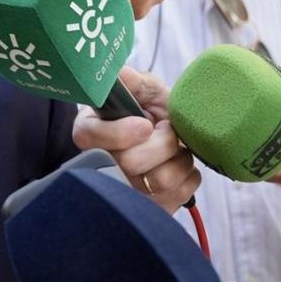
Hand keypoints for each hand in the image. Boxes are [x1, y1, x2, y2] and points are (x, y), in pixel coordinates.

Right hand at [71, 67, 199, 212]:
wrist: (177, 137)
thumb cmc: (154, 111)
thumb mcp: (144, 89)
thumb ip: (133, 81)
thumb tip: (120, 73)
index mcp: (90, 132)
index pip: (91, 138)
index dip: (120, 132)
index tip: (145, 124)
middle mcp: (101, 166)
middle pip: (131, 162)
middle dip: (161, 142)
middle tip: (166, 131)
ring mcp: (127, 192)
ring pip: (160, 180)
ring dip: (179, 158)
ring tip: (175, 148)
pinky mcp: (152, 208)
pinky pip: (181, 193)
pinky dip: (189, 174)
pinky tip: (179, 164)